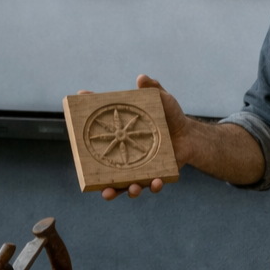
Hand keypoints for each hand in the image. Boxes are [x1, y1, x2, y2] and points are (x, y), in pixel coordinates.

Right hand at [84, 74, 192, 200]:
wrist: (190, 134)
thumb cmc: (171, 116)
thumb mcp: (162, 100)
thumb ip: (152, 88)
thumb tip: (141, 78)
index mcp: (122, 141)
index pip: (103, 146)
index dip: (90, 149)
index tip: (80, 150)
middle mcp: (129, 159)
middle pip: (112, 178)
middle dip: (107, 188)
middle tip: (105, 190)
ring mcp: (143, 169)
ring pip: (131, 187)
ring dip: (130, 190)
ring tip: (134, 188)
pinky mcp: (158, 175)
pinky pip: (153, 185)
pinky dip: (155, 186)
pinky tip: (157, 182)